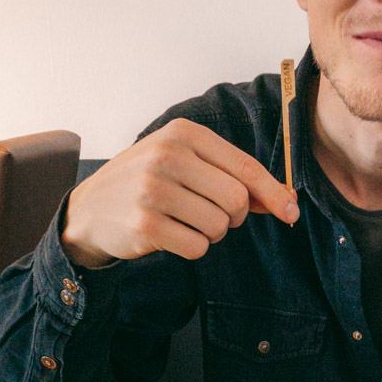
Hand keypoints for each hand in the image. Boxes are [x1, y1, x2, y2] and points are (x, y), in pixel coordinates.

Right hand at [61, 119, 299, 267]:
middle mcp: (167, 156)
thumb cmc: (149, 184)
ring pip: (219, 226)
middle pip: (237, 200)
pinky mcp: (145, 225)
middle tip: (213, 216)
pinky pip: (197, 247)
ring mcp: (153, 190)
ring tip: (185, 222)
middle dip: (234, 217)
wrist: (90, 209)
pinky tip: (170, 235)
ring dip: (212, 233)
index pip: (245, 167)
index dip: (273, 193)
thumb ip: (232, 176)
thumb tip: (285, 200)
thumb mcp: (186, 164)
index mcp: (183, 134)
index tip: (291, 212)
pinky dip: (193, 247)